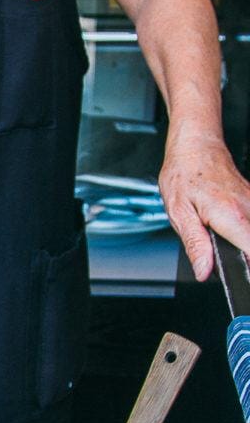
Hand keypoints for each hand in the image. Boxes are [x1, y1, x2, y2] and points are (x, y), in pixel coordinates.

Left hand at [159, 137, 249, 280]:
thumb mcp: (179, 212)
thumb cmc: (184, 173)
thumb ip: (195, 244)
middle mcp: (248, 210)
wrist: (196, 146)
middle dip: (240, 259)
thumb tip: (204, 271)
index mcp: (231, 216)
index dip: (246, 270)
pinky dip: (241, 232)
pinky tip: (225, 227)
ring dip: (240, 245)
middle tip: (217, 253)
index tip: (236, 276)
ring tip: (217, 234)